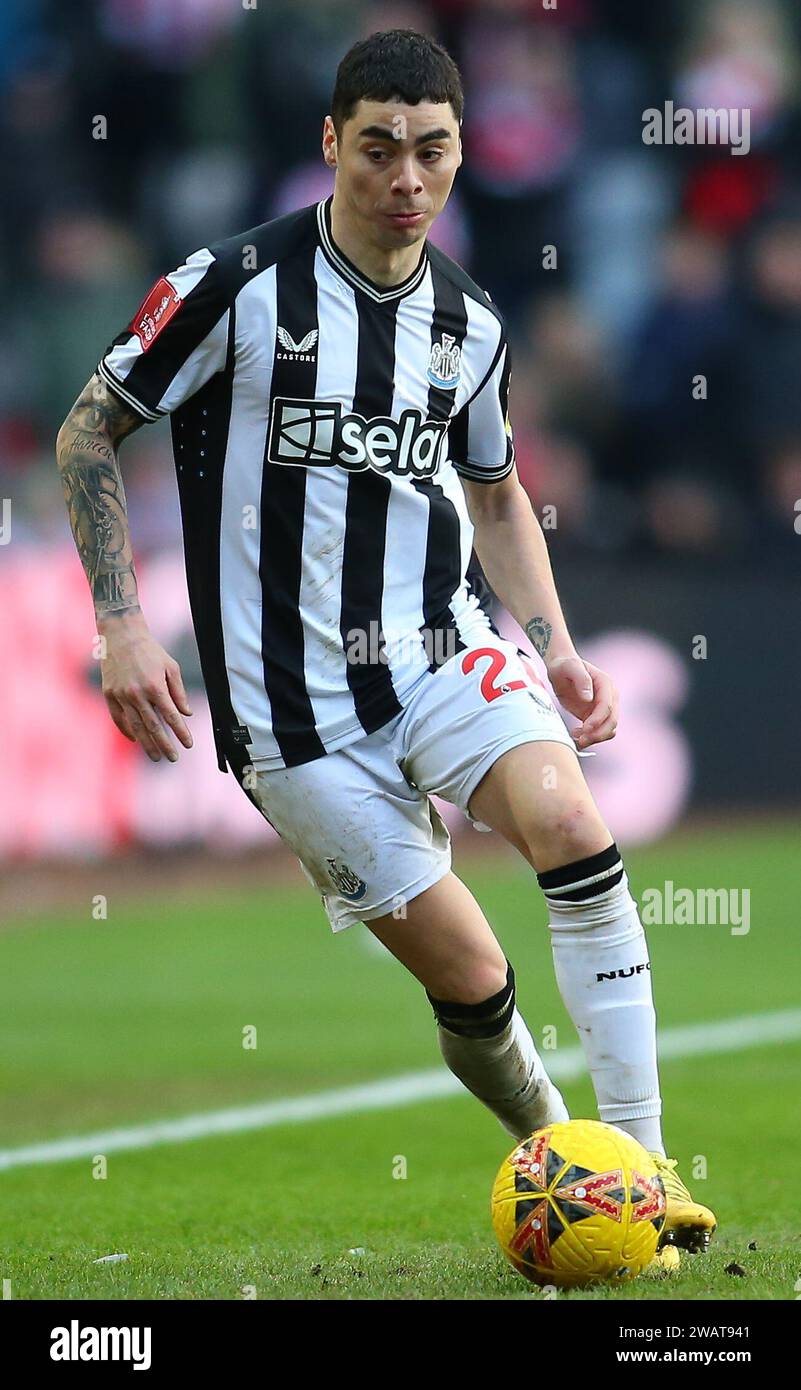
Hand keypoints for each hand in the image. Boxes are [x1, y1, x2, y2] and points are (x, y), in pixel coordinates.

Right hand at [98, 614, 192, 762]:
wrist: (121, 636)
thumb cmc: (150, 651)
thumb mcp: (171, 667)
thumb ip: (178, 692)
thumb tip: (186, 713)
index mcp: (155, 687)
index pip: (171, 717)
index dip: (181, 732)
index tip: (188, 745)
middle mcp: (137, 694)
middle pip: (153, 727)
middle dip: (165, 745)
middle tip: (173, 758)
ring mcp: (121, 696)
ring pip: (135, 727)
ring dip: (146, 744)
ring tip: (156, 756)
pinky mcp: (109, 694)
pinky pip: (118, 719)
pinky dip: (127, 731)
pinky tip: (136, 740)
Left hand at [547, 655, 618, 748]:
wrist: (560, 669)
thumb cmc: (563, 666)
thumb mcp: (568, 667)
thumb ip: (580, 679)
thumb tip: (588, 697)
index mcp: (605, 684)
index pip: (607, 706)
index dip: (598, 720)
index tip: (585, 728)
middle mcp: (609, 696)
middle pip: (612, 721)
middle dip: (598, 734)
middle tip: (581, 740)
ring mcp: (604, 707)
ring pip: (609, 730)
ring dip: (595, 738)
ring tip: (577, 739)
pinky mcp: (595, 716)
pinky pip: (599, 731)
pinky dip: (591, 738)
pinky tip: (576, 736)